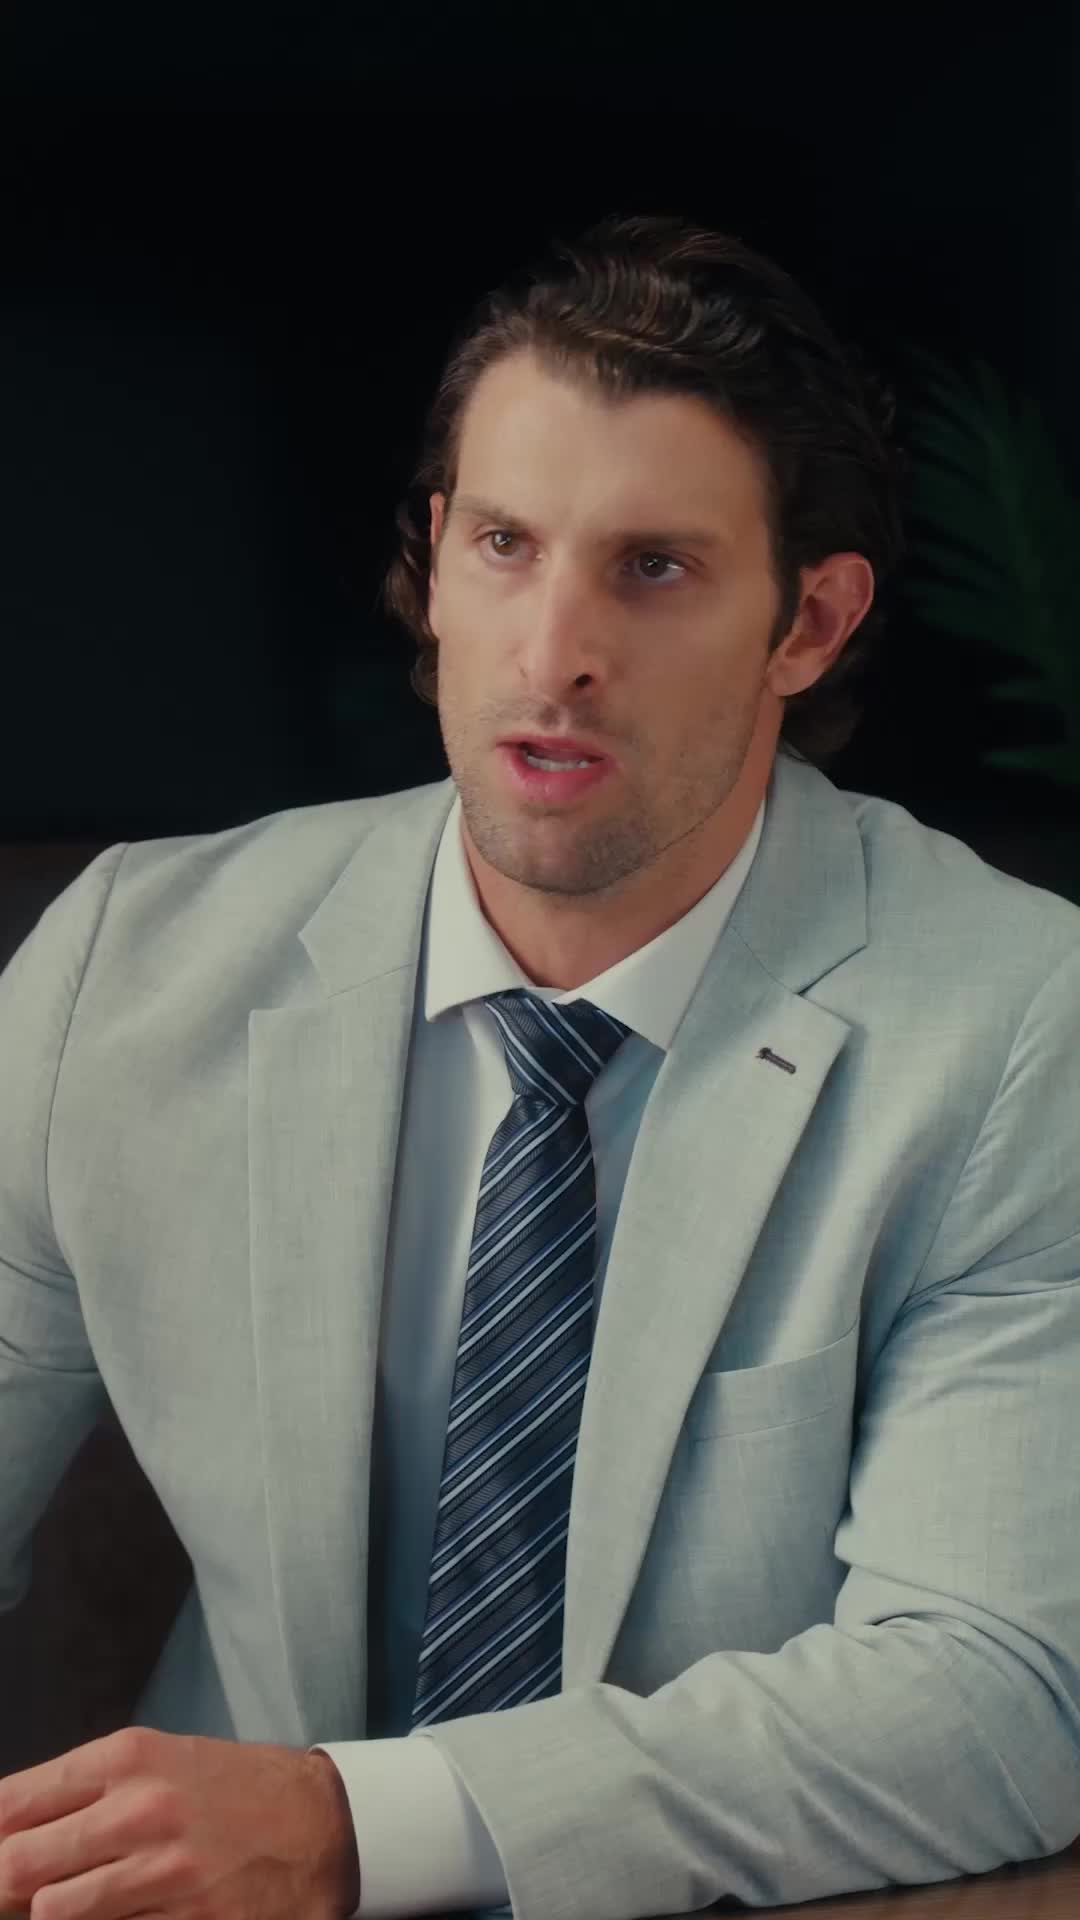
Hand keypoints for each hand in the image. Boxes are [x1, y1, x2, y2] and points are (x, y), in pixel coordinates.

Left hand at [0, 1726, 360, 1918]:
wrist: (320, 1823)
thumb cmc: (231, 1789)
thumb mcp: (158, 1760)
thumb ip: (83, 1791)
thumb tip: (6, 1833)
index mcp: (127, 1758)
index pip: (12, 1804)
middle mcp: (140, 1810)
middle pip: (17, 1866)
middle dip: (8, 1886)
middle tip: (22, 1891)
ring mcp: (164, 1873)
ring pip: (54, 1913)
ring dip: (57, 1915)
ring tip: (81, 1902)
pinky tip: (125, 1915)